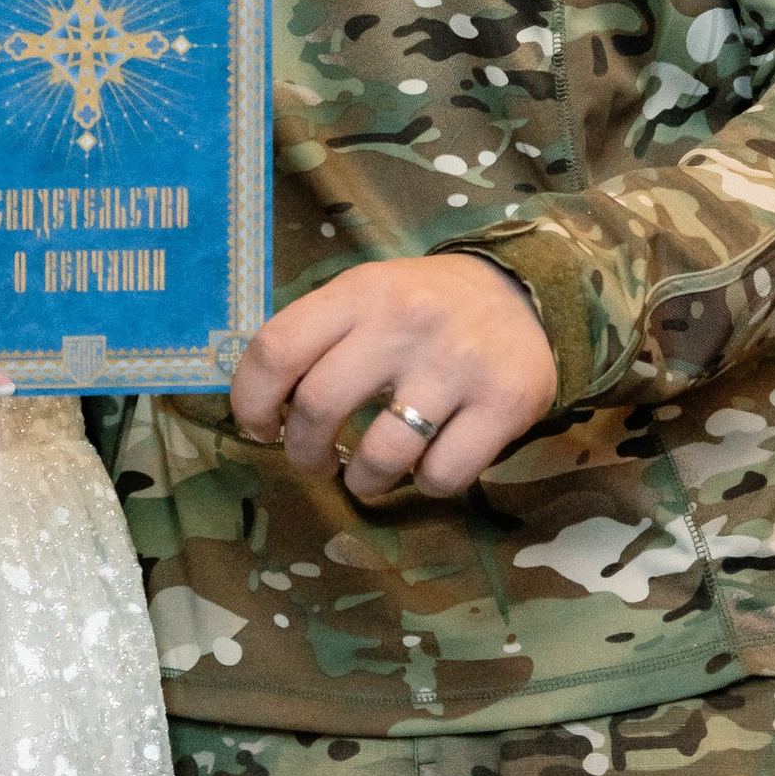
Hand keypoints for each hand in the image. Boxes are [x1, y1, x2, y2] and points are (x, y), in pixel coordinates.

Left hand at [230, 257, 555, 502]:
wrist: (522, 294)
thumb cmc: (422, 306)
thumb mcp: (366, 294)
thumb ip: (316, 336)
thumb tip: (261, 404)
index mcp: (360, 292)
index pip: (277, 348)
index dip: (252, 401)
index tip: (261, 426)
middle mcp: (405, 322)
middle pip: (320, 406)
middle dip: (304, 451)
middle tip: (315, 460)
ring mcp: (457, 364)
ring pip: (381, 455)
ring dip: (363, 480)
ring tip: (367, 473)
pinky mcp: (504, 404)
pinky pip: (443, 475)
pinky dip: (425, 483)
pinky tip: (428, 461)